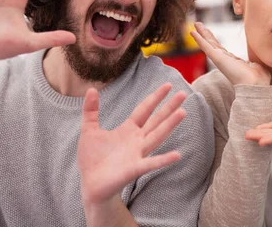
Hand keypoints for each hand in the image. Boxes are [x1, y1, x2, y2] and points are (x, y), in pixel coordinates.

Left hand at [77, 83, 185, 206]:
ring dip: (170, 125)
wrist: (90, 185)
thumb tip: (92, 89)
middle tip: (183, 94)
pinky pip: (151, 163)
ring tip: (182, 112)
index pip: (145, 109)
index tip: (168, 85)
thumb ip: (91, 111)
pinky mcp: (135, 169)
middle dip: (169, 107)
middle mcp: (137, 140)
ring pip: (157, 136)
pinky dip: (164, 159)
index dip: (155, 97)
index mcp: (128, 129)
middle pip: (156, 120)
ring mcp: (138, 154)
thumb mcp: (89, 130)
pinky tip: (177, 155)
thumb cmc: (92, 159)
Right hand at [191, 22, 270, 85]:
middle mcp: (224, 59)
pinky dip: (199, 39)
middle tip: (198, 25)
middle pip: (212, 43)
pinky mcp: (216, 58)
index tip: (209, 34)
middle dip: (206, 34)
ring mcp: (219, 59)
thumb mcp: (255, 65)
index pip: (220, 48)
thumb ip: (253, 62)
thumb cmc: (258, 78)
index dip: (214, 40)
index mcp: (232, 61)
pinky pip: (205, 46)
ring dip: (201, 33)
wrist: (255, 84)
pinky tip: (192, 32)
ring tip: (195, 24)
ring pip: (207, 43)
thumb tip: (256, 63)